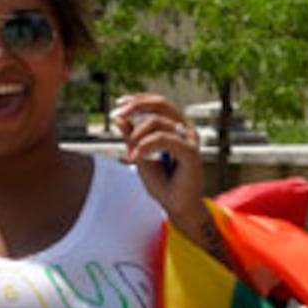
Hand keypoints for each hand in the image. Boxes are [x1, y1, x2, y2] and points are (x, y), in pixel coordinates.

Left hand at [111, 92, 205, 233]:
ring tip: (130, 153)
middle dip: (136, 106)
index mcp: (176, 129)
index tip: (118, 103)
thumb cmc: (163, 184)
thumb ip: (131, 137)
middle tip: (117, 114)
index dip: (139, 100)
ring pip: (157, 121)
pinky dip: (145, 146)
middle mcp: (185, 130)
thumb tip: (118, 118)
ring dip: (137, 135)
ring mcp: (189, 139)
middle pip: (162, 104)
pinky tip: (136, 157)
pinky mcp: (190, 151)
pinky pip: (162, 139)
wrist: (177, 207)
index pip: (159, 104)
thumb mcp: (140, 156)